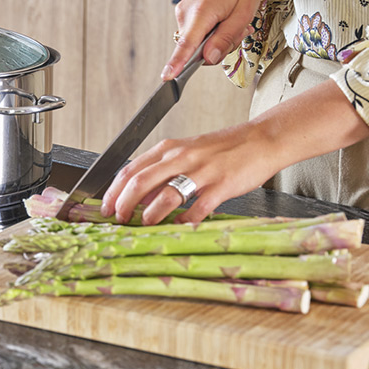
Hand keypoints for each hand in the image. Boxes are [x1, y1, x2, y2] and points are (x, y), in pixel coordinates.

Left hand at [100, 80, 368, 224]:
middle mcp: (182, 157)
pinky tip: (179, 229)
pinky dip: (184, 222)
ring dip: (149, 214)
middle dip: (124, 203)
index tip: (107, 206)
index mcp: (170, 148)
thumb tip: (140, 195)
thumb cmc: (225, 148)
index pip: (131, 168)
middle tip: (118, 219)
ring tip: (143, 225)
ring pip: (165, 194)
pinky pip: (197, 208)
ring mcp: (201, 172)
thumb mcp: (189, 152)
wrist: (262, 140)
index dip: (114, 190)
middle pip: (140, 180)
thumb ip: (164, 171)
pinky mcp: (221, 186)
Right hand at [161, 0, 267, 80]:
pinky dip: (214, 30)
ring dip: (218, 37)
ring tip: (233, 18)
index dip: (177, 64)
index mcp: (201, 13)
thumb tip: (209, 59)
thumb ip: (226, 38)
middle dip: (219, 47)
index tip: (167, 78)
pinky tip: (225, 16)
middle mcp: (186, 13)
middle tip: (239, 29)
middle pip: (198, 50)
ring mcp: (183, 11)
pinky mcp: (185, 11)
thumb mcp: (243, 12)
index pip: (186, 45)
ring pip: (200, 42)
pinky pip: (198, 32)